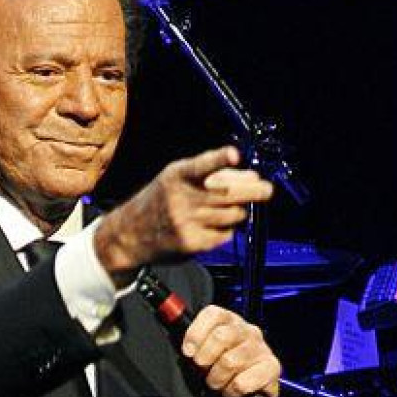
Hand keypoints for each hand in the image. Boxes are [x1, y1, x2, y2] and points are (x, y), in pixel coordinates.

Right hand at [95, 146, 271, 284]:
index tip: (234, 154)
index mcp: (177, 176)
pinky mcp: (193, 242)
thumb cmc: (159, 201)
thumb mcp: (175, 178)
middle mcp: (182, 198)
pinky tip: (214, 226)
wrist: (129, 234)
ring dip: (239, 211)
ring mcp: (188, 222)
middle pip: (230, 194)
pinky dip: (226, 229)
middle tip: (267, 190)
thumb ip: (210, 175)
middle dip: (254, 191)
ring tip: (232, 208)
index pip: (202, 165)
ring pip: (233, 215)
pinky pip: (225, 234)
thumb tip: (250, 177)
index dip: (220, 159)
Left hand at [181, 305, 280, 396]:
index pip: (213, 314)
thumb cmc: (218, 375)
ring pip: (230, 361)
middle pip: (221, 336)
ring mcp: (262, 349)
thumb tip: (177, 333)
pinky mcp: (272, 368)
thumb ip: (192, 344)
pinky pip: (243, 382)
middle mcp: (248, 331)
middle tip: (203, 371)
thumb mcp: (201, 358)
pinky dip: (232, 393)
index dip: (196, 332)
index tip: (188, 352)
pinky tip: (232, 394)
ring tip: (218, 385)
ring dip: (217, 380)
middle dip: (205, 359)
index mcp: (229, 322)